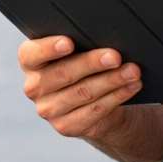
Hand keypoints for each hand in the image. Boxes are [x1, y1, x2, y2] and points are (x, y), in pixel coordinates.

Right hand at [17, 36, 141, 138]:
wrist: (88, 100)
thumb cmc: (81, 63)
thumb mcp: (75, 50)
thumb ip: (79, 41)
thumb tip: (104, 34)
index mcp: (30, 62)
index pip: (31, 54)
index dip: (49, 48)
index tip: (69, 43)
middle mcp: (34, 87)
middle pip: (63, 73)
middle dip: (92, 63)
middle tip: (115, 56)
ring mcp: (48, 110)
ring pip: (83, 93)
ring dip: (112, 80)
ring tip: (132, 71)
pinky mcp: (65, 126)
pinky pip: (94, 111)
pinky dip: (117, 96)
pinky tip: (131, 86)